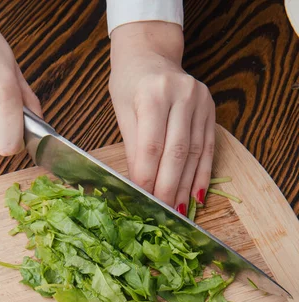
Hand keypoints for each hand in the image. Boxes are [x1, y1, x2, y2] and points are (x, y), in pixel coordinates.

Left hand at [109, 22, 214, 213]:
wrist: (150, 55)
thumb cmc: (130, 85)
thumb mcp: (123, 113)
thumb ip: (134, 148)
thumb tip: (140, 186)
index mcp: (154, 94)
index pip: (152, 145)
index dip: (148, 176)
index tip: (144, 199)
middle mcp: (182, 95)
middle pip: (177, 151)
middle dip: (169, 186)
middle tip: (163, 212)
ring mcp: (200, 101)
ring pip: (195, 153)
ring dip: (186, 185)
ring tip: (178, 210)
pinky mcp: (211, 110)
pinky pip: (208, 148)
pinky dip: (202, 174)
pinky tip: (197, 194)